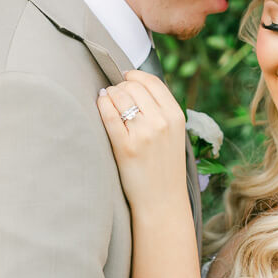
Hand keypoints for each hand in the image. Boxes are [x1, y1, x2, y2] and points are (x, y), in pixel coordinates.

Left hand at [97, 71, 187, 210]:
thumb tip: (134, 84)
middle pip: (133, 86)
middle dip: (120, 86)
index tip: (125, 78)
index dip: (134, 76)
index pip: (151, 81)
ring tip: (107, 101)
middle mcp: (161, 121)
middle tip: (115, 95)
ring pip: (119, 96)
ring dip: (110, 94)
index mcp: (176, 116)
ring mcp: (143, 134)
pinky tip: (101, 105)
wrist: (162, 201)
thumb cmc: (165, 167)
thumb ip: (161, 110)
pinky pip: (108, 114)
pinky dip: (102, 104)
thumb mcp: (174, 134)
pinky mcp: (125, 147)